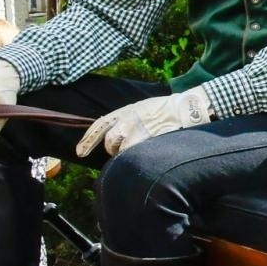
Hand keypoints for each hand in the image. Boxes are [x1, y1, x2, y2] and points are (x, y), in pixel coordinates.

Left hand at [77, 87, 212, 157]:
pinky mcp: (148, 139)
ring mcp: (138, 130)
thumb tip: (116, 135)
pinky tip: (147, 155)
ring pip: (123, 150)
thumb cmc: (167, 109)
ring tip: (139, 152)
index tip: (79, 152)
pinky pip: (136, 154)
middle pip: (110, 141)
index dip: (88, 140)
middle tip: (123, 151)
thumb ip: (127, 119)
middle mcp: (127, 119)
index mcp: (124, 111)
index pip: (99, 125)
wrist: (187, 108)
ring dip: (127, 154)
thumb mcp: (142, 108)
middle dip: (114, 150)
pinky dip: (139, 157)